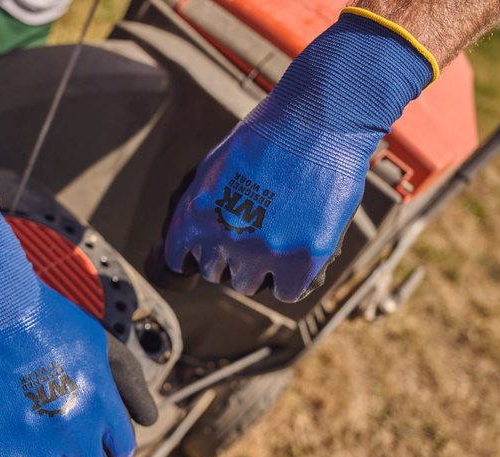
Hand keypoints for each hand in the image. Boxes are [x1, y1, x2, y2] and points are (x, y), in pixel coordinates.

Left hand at [163, 9, 435, 301]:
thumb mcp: (214, 166)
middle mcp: (223, 237)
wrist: (320, 120)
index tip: (214, 244)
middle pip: (215, 273)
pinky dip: (290, 280)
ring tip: (277, 238)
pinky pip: (286, 292)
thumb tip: (190, 241)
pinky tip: (296, 256)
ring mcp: (263, 251)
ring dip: (259, 269)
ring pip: (247, 285)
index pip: (180, 259)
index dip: (199, 251)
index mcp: (195, 214)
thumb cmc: (269, 134)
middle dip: (229, 257)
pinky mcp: (302, 260)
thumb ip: (198, 207)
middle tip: (254, 233)